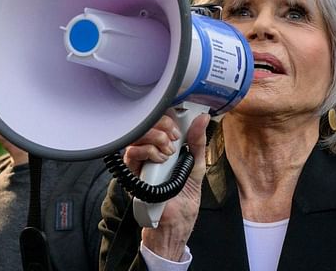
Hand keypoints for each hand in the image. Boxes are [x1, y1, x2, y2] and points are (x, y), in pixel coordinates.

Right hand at [123, 111, 210, 260]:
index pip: (158, 120)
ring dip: (156, 138)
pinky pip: (131, 153)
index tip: (179, 125)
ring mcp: (139, 160)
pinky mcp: (132, 172)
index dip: (167, 116)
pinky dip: (148, 151)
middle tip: (174, 138)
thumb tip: (203, 118)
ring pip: (137, 134)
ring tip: (168, 152)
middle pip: (146, 122)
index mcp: (163, 145)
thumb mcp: (197, 163)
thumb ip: (198, 141)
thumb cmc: (185, 194)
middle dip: (162, 124)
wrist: (177, 219)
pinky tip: (160, 159)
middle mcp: (149, 150)